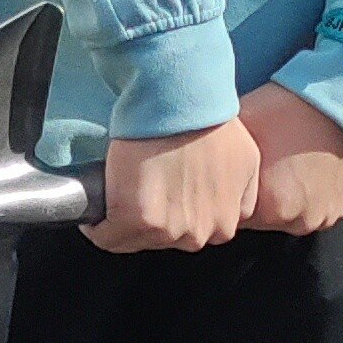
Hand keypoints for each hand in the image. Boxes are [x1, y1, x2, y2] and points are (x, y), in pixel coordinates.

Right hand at [91, 118, 260, 252]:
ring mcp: (169, 231)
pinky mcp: (137, 220)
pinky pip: (107, 237)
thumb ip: (242, 195)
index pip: (192, 236)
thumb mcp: (246, 160)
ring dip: (123, 224)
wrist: (179, 101)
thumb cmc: (207, 119)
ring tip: (119, 194)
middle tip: (142, 188)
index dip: (173, 216)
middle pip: (164, 241)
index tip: (162, 198)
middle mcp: (200, 233)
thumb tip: (226, 205)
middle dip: (152, 220)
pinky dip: (97, 227)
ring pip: (135, 241)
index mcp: (226, 223)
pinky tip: (96, 212)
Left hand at [237, 83, 342, 235]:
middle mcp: (298, 220)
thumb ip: (225, 159)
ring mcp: (325, 215)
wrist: (341, 98)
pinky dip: (314, 192)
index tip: (238, 173)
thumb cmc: (289, 110)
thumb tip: (205, 167)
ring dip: (289, 196)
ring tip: (289, 163)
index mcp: (269, 208)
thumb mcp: (242, 129)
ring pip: (295, 213)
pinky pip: (320, 206)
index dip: (236, 193)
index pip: (240, 215)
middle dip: (263, 196)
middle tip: (266, 164)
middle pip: (268, 217)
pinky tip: (309, 166)